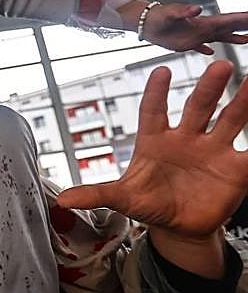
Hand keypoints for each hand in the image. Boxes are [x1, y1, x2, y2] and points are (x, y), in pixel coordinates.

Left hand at [57, 62, 247, 274]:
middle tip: (220, 65)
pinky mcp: (237, 169)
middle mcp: (187, 138)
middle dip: (208, 88)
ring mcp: (214, 150)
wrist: (178, 226)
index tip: (160, 71)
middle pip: (198, 107)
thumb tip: (63, 199)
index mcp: (155, 140)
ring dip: (243, 101)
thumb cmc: (148, 203)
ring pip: (231, 120)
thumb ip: (98, 195)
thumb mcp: (123, 199)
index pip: (153, 110)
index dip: (156, 93)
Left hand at [132, 2, 247, 54]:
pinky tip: (212, 53)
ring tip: (247, 40)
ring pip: (218, 37)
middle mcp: (203, 28)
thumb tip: (198, 8)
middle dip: (245, 27)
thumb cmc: (157, 16)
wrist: (145, 22)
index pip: (229, 20)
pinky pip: (200, 46)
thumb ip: (185, 11)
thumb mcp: (172, 13)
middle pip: (229, 27)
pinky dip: (207, 49)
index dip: (244, 20)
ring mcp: (195, 36)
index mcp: (204, 22)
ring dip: (233, 38)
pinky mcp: (185, 43)